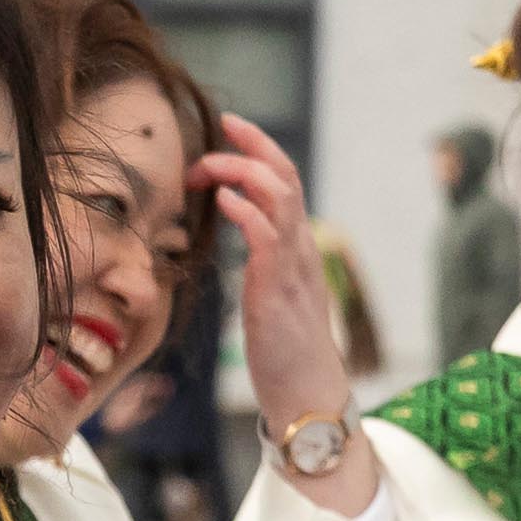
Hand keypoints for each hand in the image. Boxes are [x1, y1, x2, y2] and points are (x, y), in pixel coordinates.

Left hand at [191, 115, 372, 514]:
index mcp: (297, 251)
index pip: (285, 184)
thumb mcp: (274, 300)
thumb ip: (265, 265)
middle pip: (286, 178)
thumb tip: (244, 239)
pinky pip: (267, 240)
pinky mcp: (279, 293)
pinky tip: (221, 200)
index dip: (261, 151)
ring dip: (243, 172)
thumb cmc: (287, 356)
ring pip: (279, 199)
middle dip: (256, 144)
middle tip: (225, 122)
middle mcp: (301, 251)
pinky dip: (246, 212)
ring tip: (210, 164)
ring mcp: (293, 270)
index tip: (232, 129)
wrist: (309, 398)